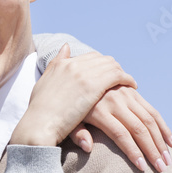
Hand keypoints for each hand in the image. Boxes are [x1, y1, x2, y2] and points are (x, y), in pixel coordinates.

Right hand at [10, 45, 135, 147]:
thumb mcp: (44, 84)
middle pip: (102, 59)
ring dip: (123, 74)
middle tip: (122, 79)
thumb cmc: (38, 113)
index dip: (101, 65)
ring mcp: (83, 73)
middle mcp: (73, 65)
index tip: (108, 74)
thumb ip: (55, 65)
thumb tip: (66, 47)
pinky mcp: (93, 86)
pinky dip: (127, 79)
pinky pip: (117, 75)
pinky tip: (133, 88)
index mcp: (61, 65)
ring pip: (112, 66)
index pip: (89, 57)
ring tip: (130, 84)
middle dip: (114, 68)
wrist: (38, 125)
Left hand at [68, 86, 171, 172]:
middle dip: (152, 150)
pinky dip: (163, 127)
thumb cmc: (66, 110)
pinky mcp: (132, 93)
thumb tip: (88, 147)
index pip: (120, 134)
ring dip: (161, 141)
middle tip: (161, 169)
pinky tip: (171, 142)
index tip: (142, 169)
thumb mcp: (66, 121)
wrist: (72, 80)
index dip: (133, 152)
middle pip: (139, 128)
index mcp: (98, 110)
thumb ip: (77, 134)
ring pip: (149, 120)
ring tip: (167, 161)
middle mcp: (115, 101)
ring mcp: (125, 95)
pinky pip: (152, 110)